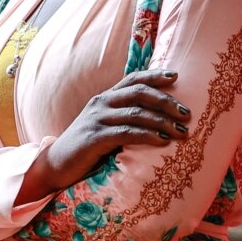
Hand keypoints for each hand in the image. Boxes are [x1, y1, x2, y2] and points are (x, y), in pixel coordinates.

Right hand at [24, 70, 191, 197]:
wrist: (55, 165)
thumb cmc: (87, 148)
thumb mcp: (106, 127)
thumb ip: (124, 119)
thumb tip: (158, 118)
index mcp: (105, 98)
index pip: (133, 79)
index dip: (155, 75)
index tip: (176, 75)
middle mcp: (101, 103)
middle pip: (140, 93)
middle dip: (166, 101)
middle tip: (186, 113)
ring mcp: (97, 119)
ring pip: (137, 113)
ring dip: (163, 121)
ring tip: (181, 131)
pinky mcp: (94, 138)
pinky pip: (127, 133)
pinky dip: (148, 136)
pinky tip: (163, 141)